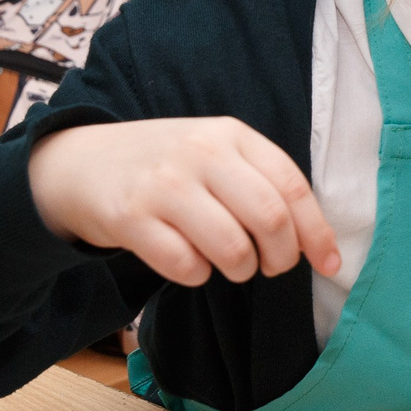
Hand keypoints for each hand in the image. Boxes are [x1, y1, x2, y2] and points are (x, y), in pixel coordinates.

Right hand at [28, 118, 338, 286]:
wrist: (80, 163)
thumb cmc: (165, 166)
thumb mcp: (214, 152)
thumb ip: (260, 182)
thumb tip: (316, 241)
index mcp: (230, 135)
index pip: (292, 187)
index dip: (317, 233)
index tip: (330, 264)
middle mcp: (199, 153)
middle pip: (269, 219)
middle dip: (282, 257)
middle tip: (270, 266)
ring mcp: (163, 184)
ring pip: (232, 248)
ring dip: (240, 270)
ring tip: (231, 265)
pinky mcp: (130, 217)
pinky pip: (186, 266)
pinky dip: (197, 275)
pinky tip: (189, 262)